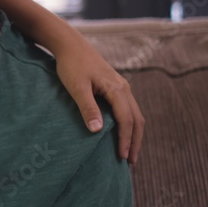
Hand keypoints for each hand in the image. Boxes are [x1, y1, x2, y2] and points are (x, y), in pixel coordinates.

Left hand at [53, 35, 144, 162]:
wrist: (71, 45)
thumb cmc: (71, 66)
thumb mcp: (77, 88)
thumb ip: (87, 108)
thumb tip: (97, 131)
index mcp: (117, 90)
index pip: (127, 121)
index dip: (125, 140)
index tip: (122, 157)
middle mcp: (124, 89)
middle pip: (137, 119)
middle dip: (134, 141)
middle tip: (130, 161)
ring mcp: (122, 87)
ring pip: (135, 114)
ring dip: (133, 133)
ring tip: (128, 151)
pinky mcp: (115, 86)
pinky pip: (128, 108)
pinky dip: (129, 123)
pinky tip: (122, 132)